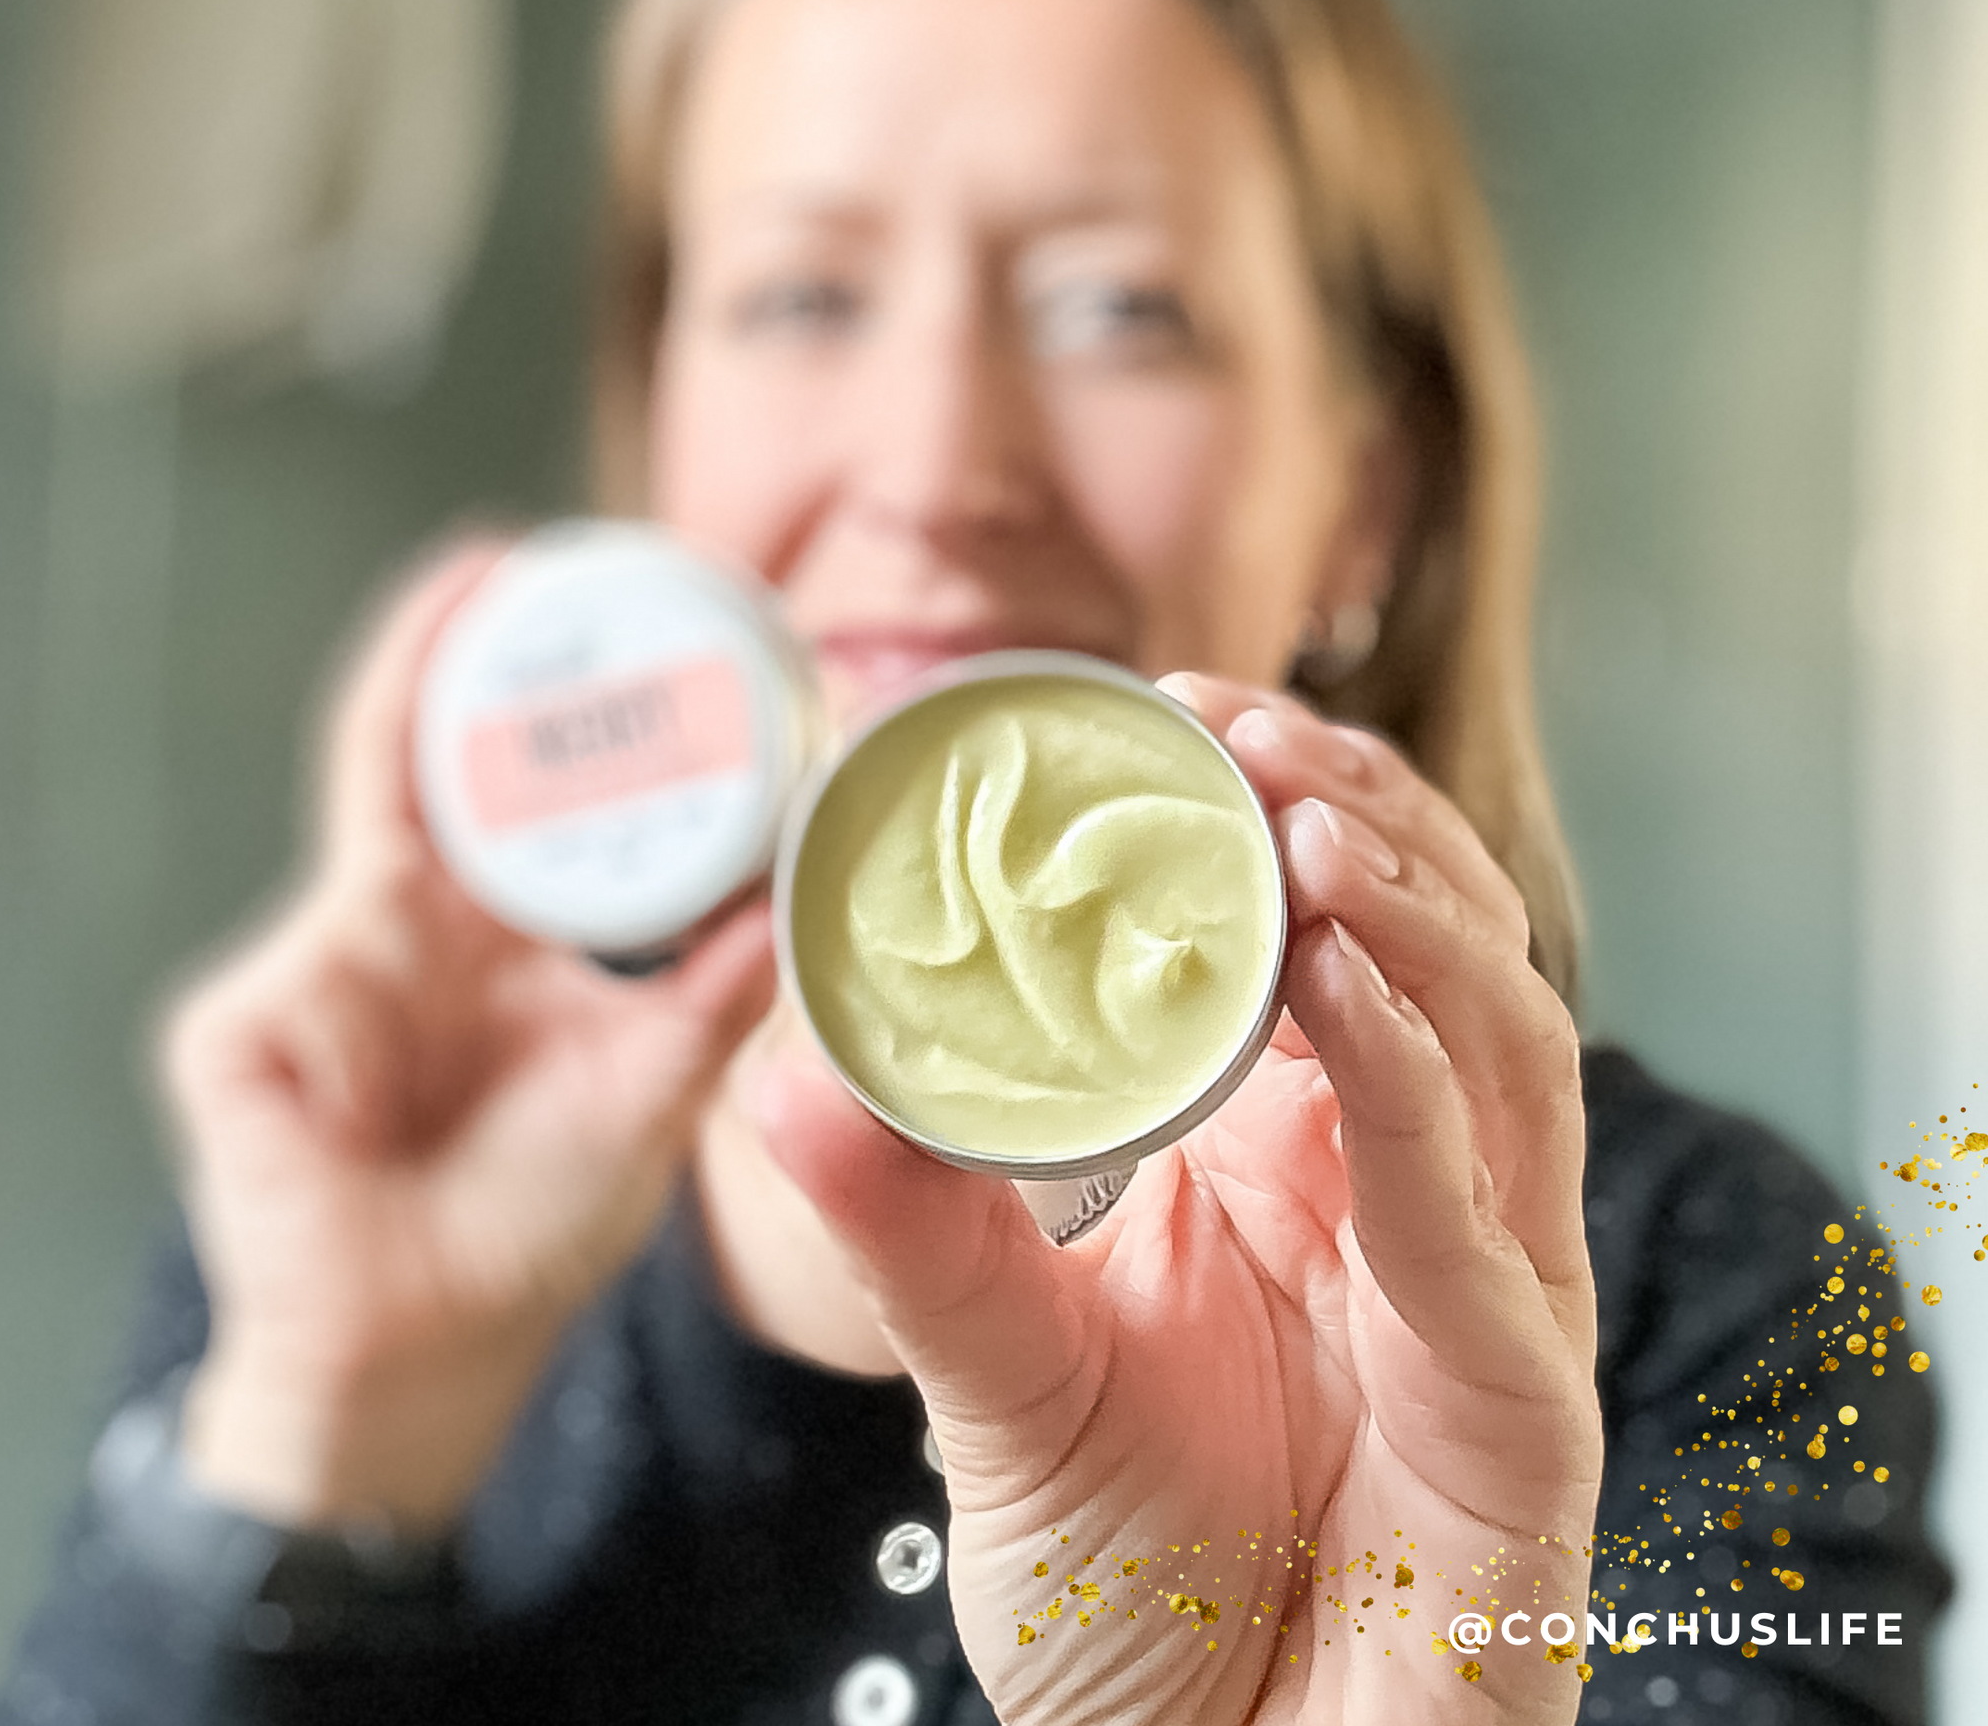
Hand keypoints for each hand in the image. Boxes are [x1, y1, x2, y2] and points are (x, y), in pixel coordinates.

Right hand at [168, 540, 776, 1532]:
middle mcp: (411, 927)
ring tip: (478, 588)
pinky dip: (364, 934)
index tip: (634, 630)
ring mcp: (321, 966)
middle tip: (530, 555)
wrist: (428, 1353)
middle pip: (429, 755)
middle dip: (464, 646)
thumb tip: (810, 892)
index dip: (570, 718)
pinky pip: (309, 961)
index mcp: (498, 938)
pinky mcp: (246, 1031)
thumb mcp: (652, 1084)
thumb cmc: (528, 1222)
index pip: (530, 798)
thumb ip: (722, 989)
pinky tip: (418, 914)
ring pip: (365, 807)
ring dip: (420, 692)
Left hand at [749, 677, 1599, 1723]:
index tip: (1179, 709)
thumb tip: (784, 1080)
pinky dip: (1419, 1079)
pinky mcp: (1521, 1407)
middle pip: (1440, 950)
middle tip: (1244, 719)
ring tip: (1303, 804)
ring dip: (1413, 907)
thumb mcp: (1000, 1383)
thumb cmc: (1133, 1596)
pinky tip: (1343, 975)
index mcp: (1301, 1162)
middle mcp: (1411, 1197)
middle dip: (1359, 813)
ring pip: (1501, 1044)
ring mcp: (1483, 1290)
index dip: (1281, 809)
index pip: (1329, 939)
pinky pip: (1478, 1212)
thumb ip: (916, 1236)